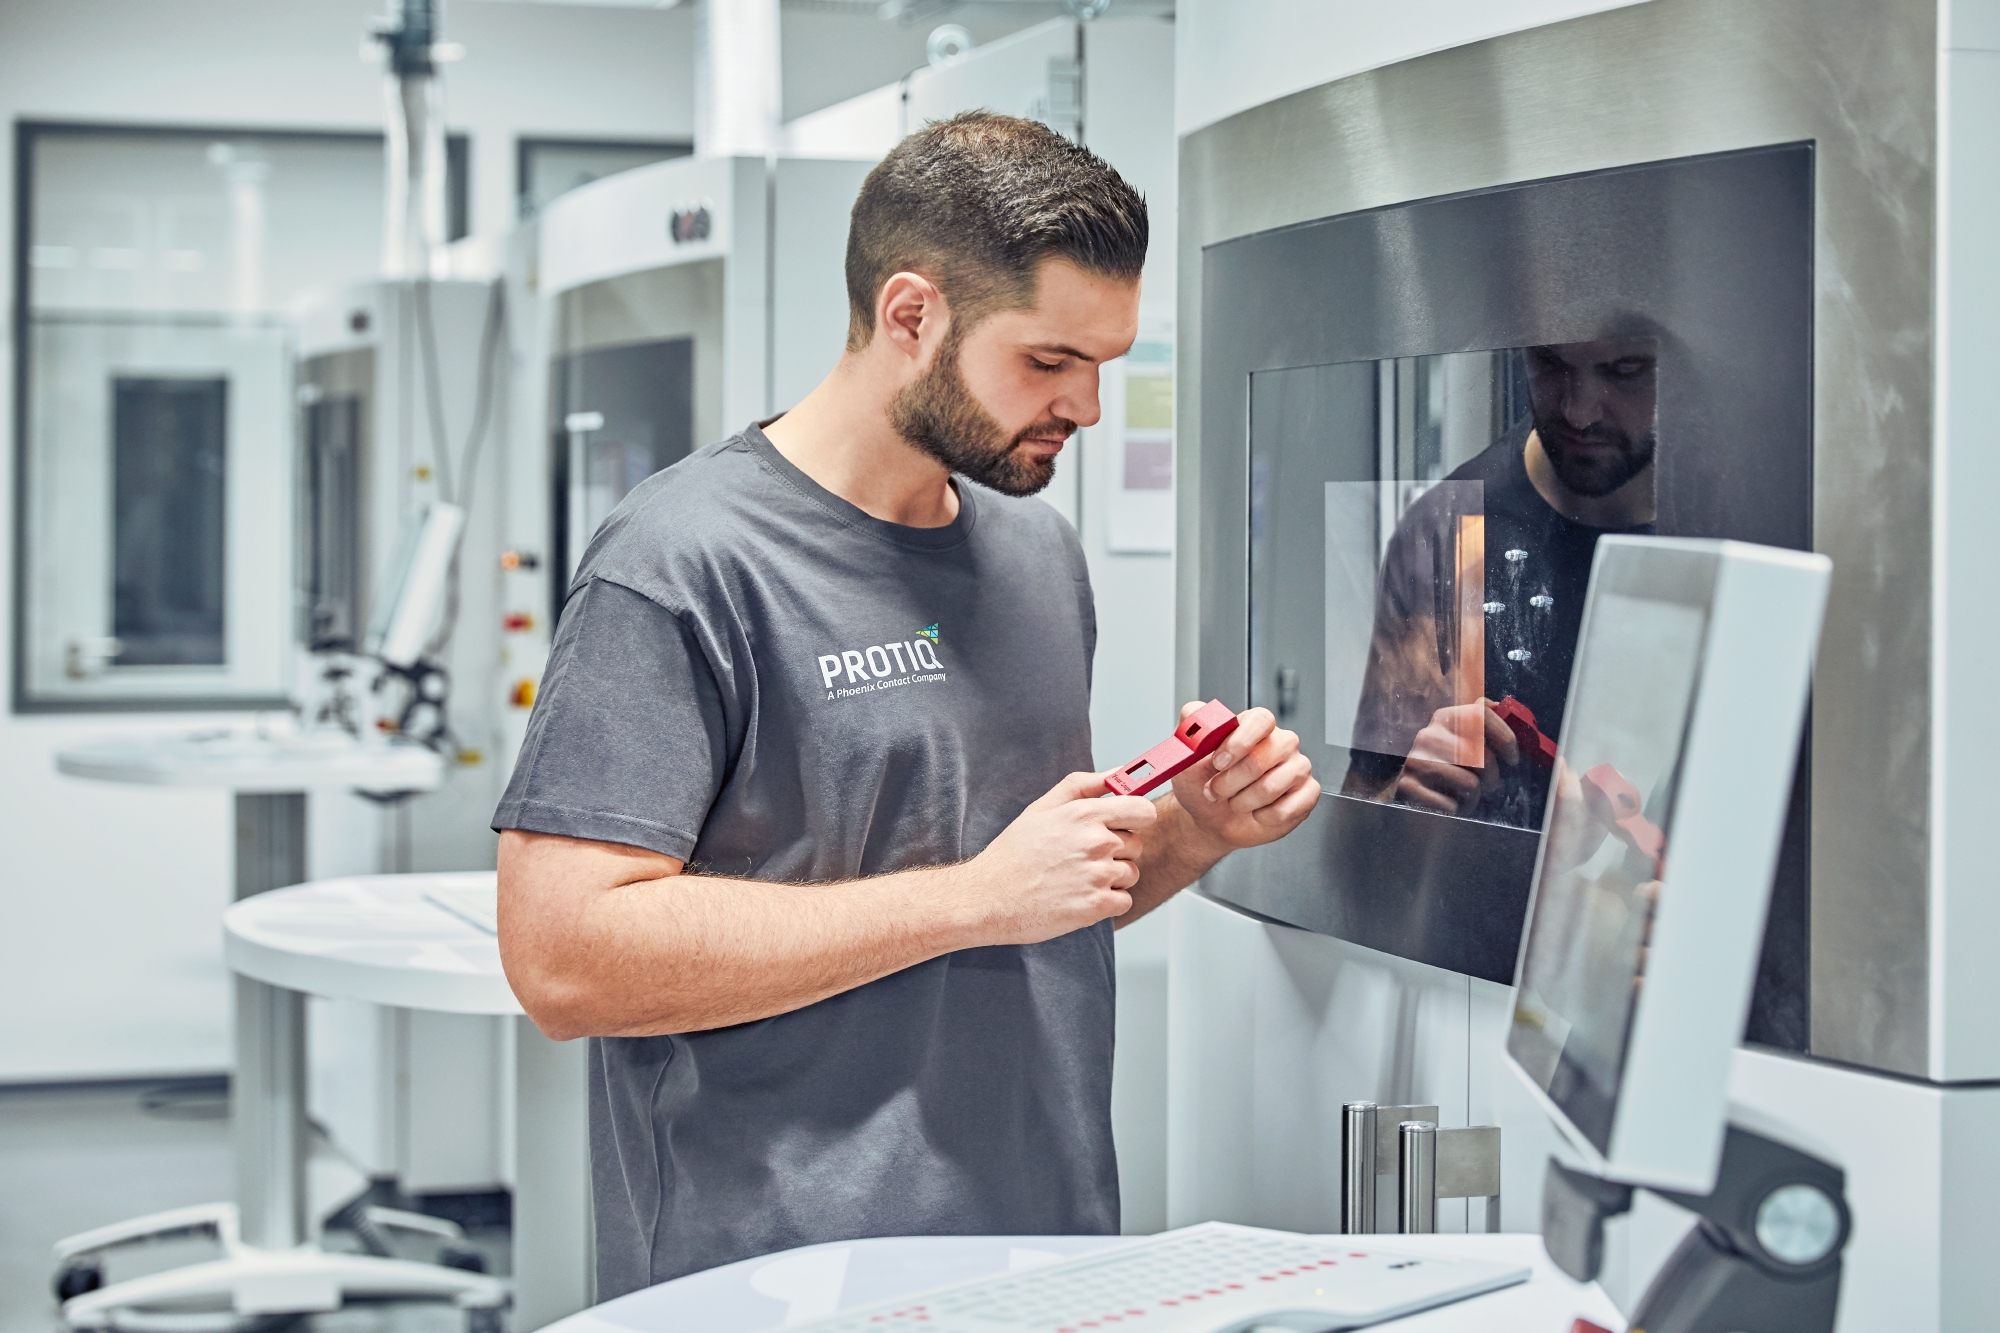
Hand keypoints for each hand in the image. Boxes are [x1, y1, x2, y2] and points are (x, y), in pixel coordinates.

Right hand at [965, 771, 1157, 944]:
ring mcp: (1098, 875)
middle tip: (1082, 858)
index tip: (1129, 824)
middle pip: (1136, 845)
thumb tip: (1116, 775)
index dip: (1138, 818)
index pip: (1143, 810)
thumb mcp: (1042, 808)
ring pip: (1131, 874)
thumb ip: (1084, 786)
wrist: (987, 897)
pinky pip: (1124, 900)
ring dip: (1111, 878)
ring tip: (1077, 879)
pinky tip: (1079, 897)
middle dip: (1117, 851)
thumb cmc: (1012, 854)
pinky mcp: (1097, 906)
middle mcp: (1096, 842)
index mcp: (1084, 814)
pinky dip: (1107, 902)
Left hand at [1169, 704, 1319, 851]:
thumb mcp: (1185, 753)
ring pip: (1273, 786)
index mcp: (1255, 726)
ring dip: (1243, 801)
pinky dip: (1263, 817)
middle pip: (1264, 756)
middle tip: (1214, 790)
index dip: (1240, 741)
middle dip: (1231, 781)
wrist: (1211, 818)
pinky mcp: (1307, 794)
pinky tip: (1256, 813)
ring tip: (1234, 802)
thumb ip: (1189, 725)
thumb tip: (1194, 711)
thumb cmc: (1202, 783)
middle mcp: (1281, 743)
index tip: (1218, 762)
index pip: (1261, 720)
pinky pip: (1288, 808)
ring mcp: (1298, 768)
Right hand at [1396, 699, 1518, 814]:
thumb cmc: (1449, 771)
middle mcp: (1429, 735)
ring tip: (1463, 796)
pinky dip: (1455, 810)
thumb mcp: (1466, 743)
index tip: (1513, 759)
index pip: (1482, 714)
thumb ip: (1483, 726)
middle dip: (1492, 777)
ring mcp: (1416, 760)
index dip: (1505, 737)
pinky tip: (1447, 806)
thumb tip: (1502, 706)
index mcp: (1445, 718)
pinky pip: (1450, 805)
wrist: (1412, 798)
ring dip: (1473, 796)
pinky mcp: (1407, 786)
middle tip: (1487, 787)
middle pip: (1481, 755)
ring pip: (1469, 783)